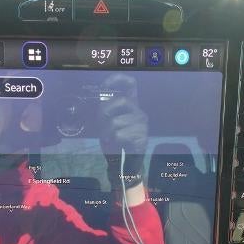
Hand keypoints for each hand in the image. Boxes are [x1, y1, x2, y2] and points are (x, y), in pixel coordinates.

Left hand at [98, 74, 147, 188]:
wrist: (124, 164)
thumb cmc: (115, 142)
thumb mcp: (107, 123)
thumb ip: (105, 110)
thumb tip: (100, 98)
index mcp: (131, 105)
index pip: (130, 84)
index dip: (118, 80)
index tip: (105, 84)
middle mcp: (138, 112)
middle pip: (121, 101)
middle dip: (106, 113)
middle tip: (103, 126)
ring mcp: (142, 124)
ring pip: (117, 121)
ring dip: (107, 132)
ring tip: (109, 139)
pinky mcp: (142, 137)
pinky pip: (120, 134)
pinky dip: (113, 141)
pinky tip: (116, 145)